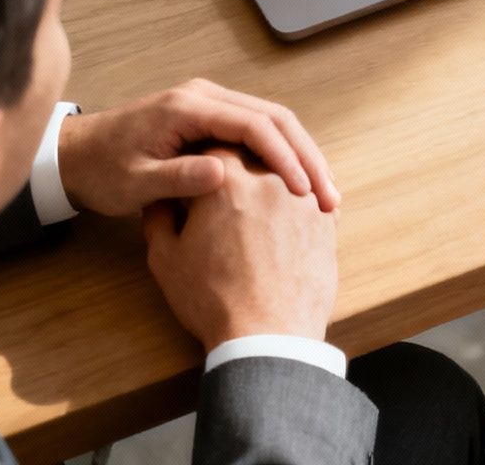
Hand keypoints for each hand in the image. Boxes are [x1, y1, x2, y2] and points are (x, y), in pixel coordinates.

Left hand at [58, 79, 339, 216]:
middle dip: (306, 156)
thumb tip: (224, 176)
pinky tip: (300, 183)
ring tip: (325, 193)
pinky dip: (284, 155)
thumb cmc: (102, 170)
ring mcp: (211, 104)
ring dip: (301, 156)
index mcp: (188, 107)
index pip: (254, 126)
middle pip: (275, 118)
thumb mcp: (134, 182)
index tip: (305, 190)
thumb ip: (177, 178)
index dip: (284, 158)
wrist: (76, 154)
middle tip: (330, 195)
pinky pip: (260, 131)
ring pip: (273, 123)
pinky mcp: (212, 118)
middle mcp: (205, 96)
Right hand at [142, 147, 337, 347]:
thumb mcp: (166, 259)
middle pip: (252, 154)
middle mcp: (269, 179)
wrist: (267, 337)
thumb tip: (161, 197)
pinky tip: (285, 221)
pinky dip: (297, 203)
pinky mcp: (326, 223)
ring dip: (272, 182)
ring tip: (257, 207)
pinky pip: (312, 198)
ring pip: (285, 174)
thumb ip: (159, 217)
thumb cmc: (213, 299)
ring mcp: (303, 199)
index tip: (198, 169)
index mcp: (225, 180)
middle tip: (227, 186)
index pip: (213, 146)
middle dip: (239, 167)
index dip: (202, 157)